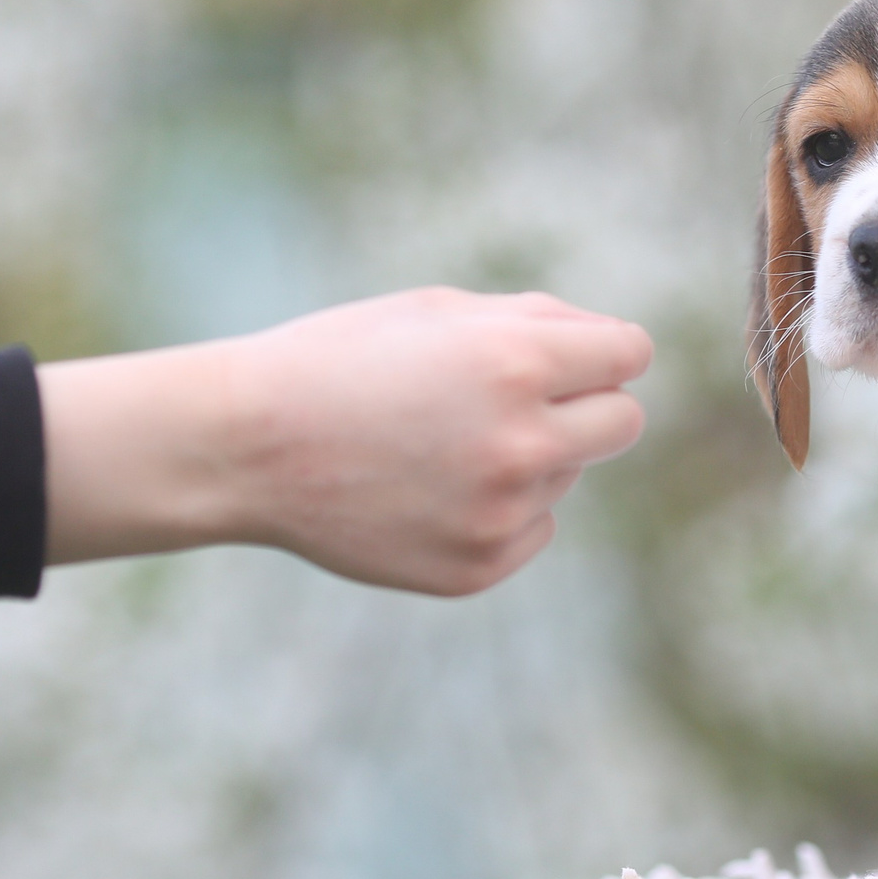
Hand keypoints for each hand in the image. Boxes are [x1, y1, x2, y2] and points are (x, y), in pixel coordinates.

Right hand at [39, 289, 651, 593]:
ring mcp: (501, 513)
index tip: (579, 358)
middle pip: (623, 422)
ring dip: (530, 455)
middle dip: (588, 405)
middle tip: (524, 401)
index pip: (629, 354)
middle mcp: (522, 442)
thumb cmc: (345, 360)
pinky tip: (430, 490)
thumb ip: (541, 321)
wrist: (248, 447)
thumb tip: (618, 346)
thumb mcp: (440, 311)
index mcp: (517, 363)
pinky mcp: (478, 566)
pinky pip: (535, 528)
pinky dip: (501, 510)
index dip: (604, 350)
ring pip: (567, 475)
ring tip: (439, 443)